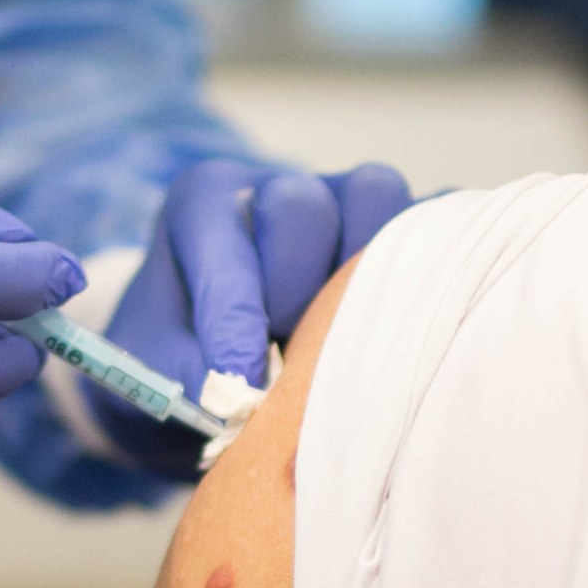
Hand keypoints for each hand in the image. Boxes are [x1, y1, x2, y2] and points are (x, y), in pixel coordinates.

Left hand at [95, 161, 413, 478]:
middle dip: (293, 284)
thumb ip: (191, 377)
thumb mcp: (155, 373)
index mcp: (203, 207)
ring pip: (374, 194)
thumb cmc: (178, 361)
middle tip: (283, 344)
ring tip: (342, 335)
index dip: (232, 315)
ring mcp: (342, 200)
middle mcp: (275, 190)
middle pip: (301, 203)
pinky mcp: (395, 225)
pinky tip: (408, 324)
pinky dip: (430, 265)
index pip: (221, 239)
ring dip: (365, 269)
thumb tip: (253, 398)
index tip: (236, 378)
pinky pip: (432, 218)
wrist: (208, 365)